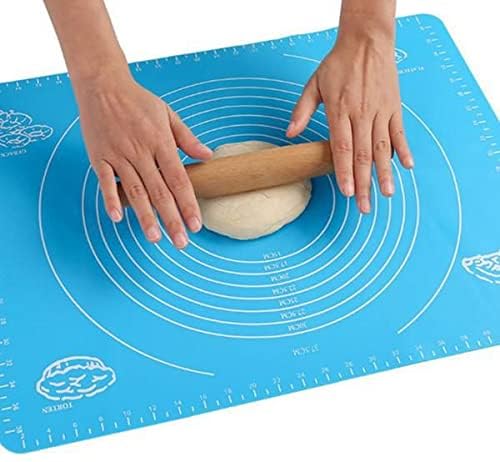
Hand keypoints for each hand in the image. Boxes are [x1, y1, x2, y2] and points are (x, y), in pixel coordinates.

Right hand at [76, 74, 211, 247]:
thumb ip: (187, 138)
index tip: (196, 225)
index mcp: (161, 142)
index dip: (188, 204)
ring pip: (135, 191)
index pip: (179, 180)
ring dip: (145, 216)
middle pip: (159, 192)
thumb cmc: (138, 101)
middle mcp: (141, 152)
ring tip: (155, 238)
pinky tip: (118, 218)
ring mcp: (119, 155)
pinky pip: (105, 181)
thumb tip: (208, 156)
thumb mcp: (168, 114)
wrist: (103, 85)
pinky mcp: (99, 157)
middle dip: (172, 219)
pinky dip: (111, 199)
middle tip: (181, 242)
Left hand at [287, 32, 413, 213]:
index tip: (348, 193)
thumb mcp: (314, 84)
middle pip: (362, 155)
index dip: (344, 172)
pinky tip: (408, 167)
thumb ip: (302, 111)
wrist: (366, 40)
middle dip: (364, 183)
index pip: (341, 148)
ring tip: (387, 194)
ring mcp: (380, 112)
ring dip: (385, 172)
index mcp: (340, 111)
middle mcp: (361, 114)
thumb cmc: (338, 63)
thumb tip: (290, 134)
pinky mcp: (393, 107)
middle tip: (365, 207)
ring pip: (383, 148)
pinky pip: (399, 132)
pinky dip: (404, 149)